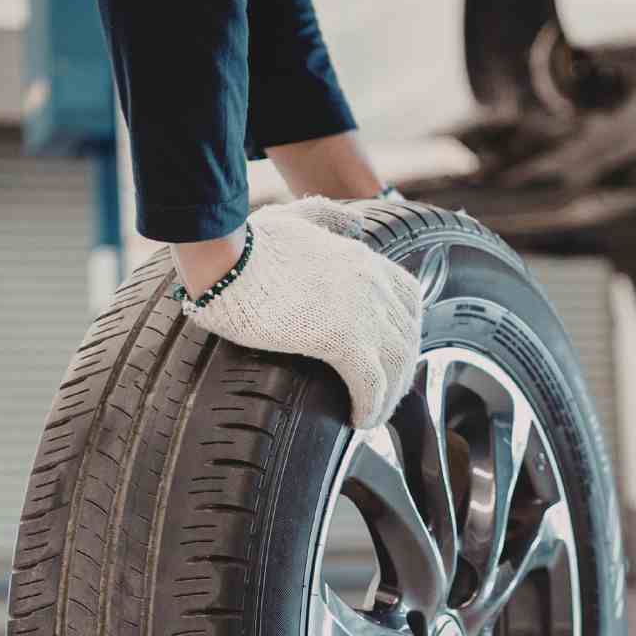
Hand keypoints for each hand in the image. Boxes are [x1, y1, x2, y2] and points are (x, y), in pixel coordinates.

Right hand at [178, 199, 421, 427]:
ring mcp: (362, 311)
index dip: (405, 329)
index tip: (393, 353)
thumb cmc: (249, 242)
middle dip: (401, 370)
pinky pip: (372, 383)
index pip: (408, 297)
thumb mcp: (296, 216)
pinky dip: (372, 406)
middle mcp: (372, 284)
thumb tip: (354, 223)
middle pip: (407, 335)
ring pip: (396, 364)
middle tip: (386, 395)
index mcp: (363, 258)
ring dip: (389, 396)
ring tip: (373, 417)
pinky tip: (360, 420)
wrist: (228, 261)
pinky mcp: (342, 339)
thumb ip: (328, 215)